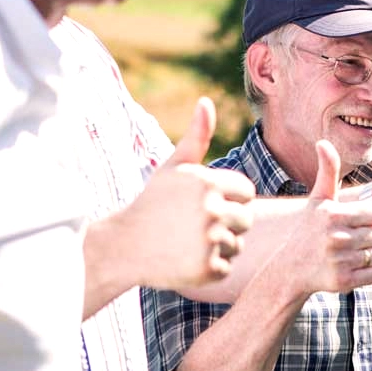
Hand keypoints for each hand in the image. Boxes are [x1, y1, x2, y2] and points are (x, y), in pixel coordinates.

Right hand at [114, 97, 254, 291]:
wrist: (124, 245)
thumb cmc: (153, 203)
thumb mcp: (173, 167)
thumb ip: (196, 136)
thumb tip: (206, 102)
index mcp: (208, 181)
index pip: (247, 192)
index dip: (227, 198)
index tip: (200, 204)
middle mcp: (212, 210)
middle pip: (246, 219)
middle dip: (226, 223)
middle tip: (192, 226)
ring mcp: (210, 241)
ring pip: (238, 244)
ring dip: (219, 246)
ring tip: (187, 242)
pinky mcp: (208, 269)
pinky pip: (227, 267)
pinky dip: (209, 268)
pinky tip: (185, 259)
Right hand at [282, 141, 371, 296]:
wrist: (289, 267)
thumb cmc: (309, 228)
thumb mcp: (318, 199)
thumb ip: (328, 171)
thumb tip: (323, 142)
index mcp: (334, 215)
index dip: (368, 217)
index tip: (354, 221)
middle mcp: (337, 237)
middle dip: (369, 237)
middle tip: (350, 239)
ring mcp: (339, 261)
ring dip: (368, 256)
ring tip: (348, 253)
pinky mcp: (342, 282)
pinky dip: (366, 274)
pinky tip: (348, 268)